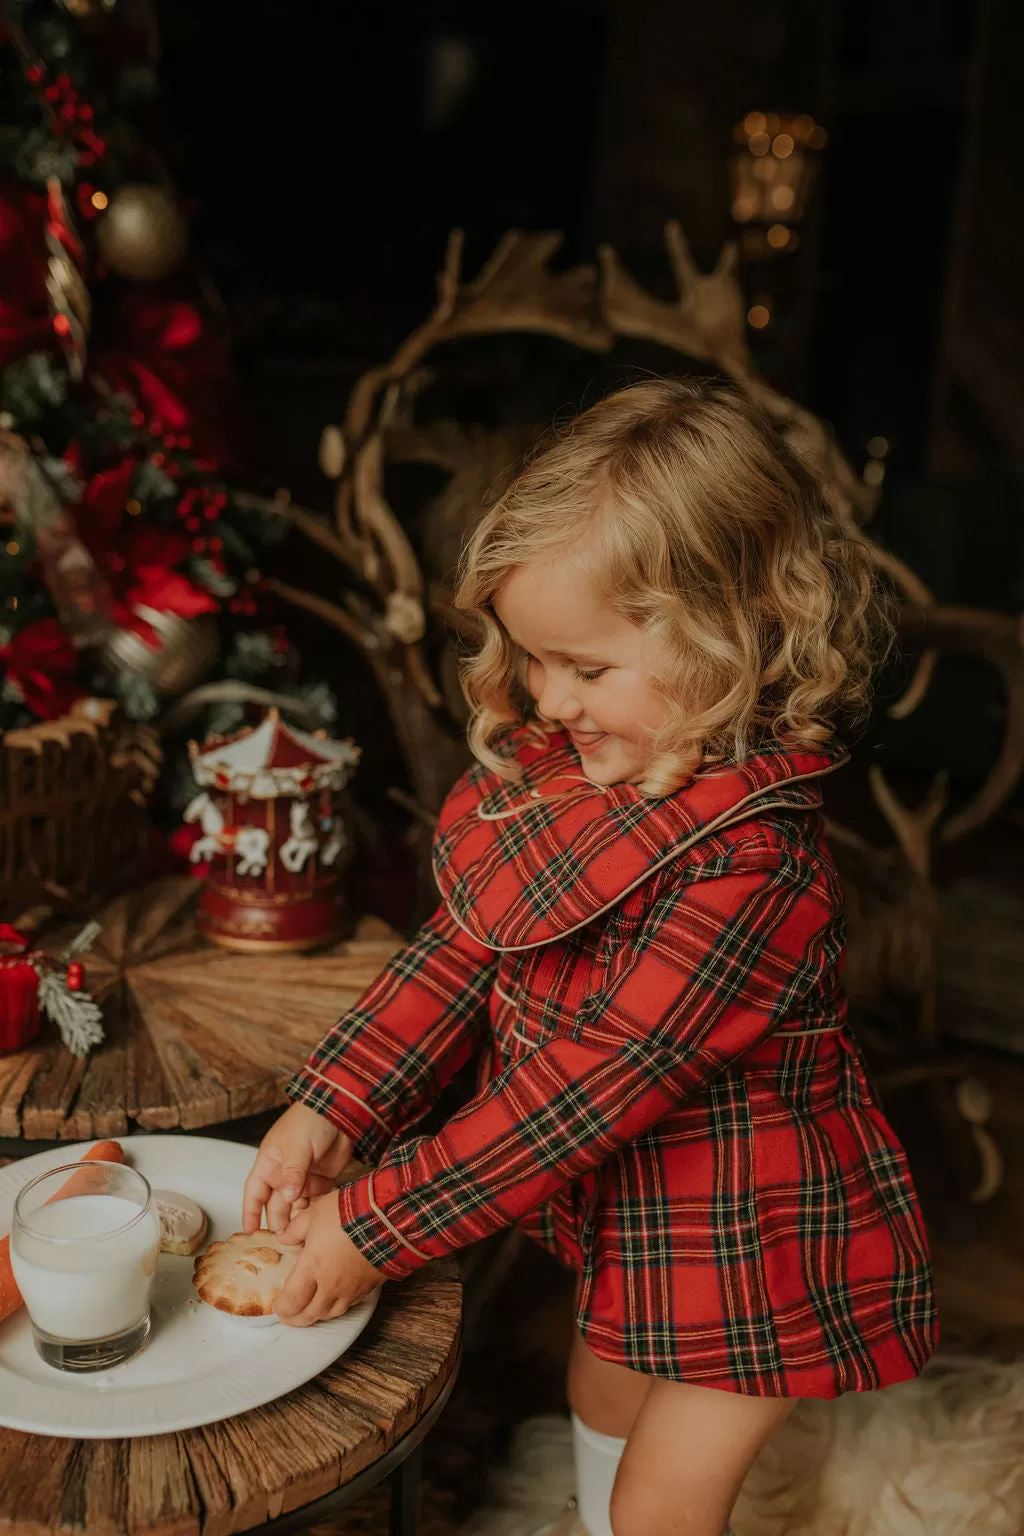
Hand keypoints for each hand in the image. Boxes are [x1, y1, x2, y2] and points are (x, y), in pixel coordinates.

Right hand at [242, 1103, 352, 1235]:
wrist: (338, 1112)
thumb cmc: (308, 1122)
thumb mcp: (296, 1147)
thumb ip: (291, 1174)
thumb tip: (286, 1197)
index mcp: (269, 1164)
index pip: (254, 1192)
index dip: (250, 1212)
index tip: (248, 1232)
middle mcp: (283, 1174)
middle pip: (276, 1204)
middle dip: (277, 1222)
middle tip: (281, 1242)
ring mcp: (302, 1178)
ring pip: (295, 1207)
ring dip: (296, 1221)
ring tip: (298, 1239)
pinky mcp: (321, 1180)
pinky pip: (314, 1202)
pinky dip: (313, 1213)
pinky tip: (314, 1225)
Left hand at [273, 1190, 383, 1325]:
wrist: (389, 1218)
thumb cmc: (348, 1212)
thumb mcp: (315, 1212)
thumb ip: (295, 1228)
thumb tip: (283, 1238)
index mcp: (312, 1267)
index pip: (291, 1302)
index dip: (281, 1308)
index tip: (277, 1305)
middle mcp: (330, 1285)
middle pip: (309, 1315)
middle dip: (295, 1319)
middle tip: (288, 1316)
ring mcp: (351, 1289)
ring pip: (330, 1313)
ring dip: (316, 1314)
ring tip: (310, 1309)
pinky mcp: (368, 1287)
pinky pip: (349, 1305)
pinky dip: (337, 1306)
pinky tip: (335, 1297)